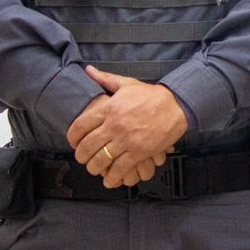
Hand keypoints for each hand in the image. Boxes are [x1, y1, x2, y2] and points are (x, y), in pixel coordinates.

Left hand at [68, 68, 184, 187]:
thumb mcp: (127, 84)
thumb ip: (105, 78)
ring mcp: (126, 140)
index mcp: (108, 109)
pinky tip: (110, 180)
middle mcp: (114, 126)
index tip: (74, 143)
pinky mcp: (139, 152)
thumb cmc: (152, 95)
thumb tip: (88, 70)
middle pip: (86, 147)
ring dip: (94, 168)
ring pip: (100, 160)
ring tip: (95, 168)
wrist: (177, 105)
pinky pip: (119, 169)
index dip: (72, 138)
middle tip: (83, 158)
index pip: (79, 127)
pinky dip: (112, 178)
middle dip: (81, 156)